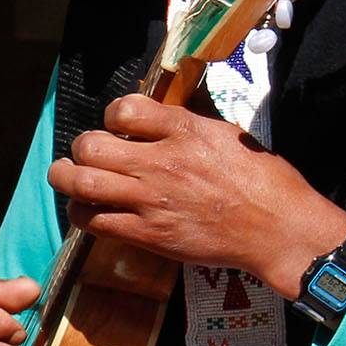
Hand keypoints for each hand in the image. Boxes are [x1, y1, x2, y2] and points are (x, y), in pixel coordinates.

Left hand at [47, 95, 345, 297]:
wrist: (278, 228)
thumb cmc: (263, 179)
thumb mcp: (227, 134)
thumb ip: (187, 126)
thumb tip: (157, 122)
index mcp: (184, 130)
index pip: (123, 109)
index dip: (112, 116)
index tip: (117, 127)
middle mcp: (161, 162)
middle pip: (90, 146)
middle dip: (81, 148)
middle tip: (86, 154)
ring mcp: (151, 201)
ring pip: (82, 183)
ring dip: (67, 178)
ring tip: (69, 177)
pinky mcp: (149, 235)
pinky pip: (94, 221)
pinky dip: (82, 214)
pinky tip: (89, 211)